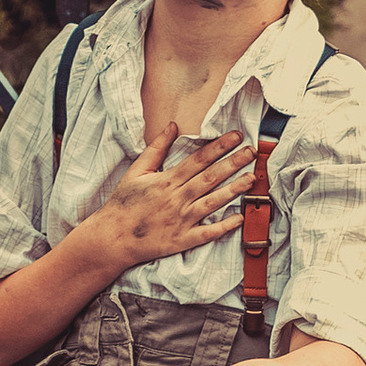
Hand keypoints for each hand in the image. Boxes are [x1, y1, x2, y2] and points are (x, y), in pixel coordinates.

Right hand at [76, 123, 254, 277]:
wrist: (113, 237)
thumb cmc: (124, 203)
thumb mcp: (136, 171)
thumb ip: (156, 148)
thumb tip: (172, 126)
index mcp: (167, 180)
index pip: (199, 159)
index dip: (219, 147)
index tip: (236, 137)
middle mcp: (177, 198)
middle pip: (211, 177)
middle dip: (233, 162)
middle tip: (252, 152)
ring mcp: (182, 220)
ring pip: (213, 201)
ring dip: (234, 189)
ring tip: (251, 178)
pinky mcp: (183, 239)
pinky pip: (208, 232)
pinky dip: (224, 226)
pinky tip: (240, 217)